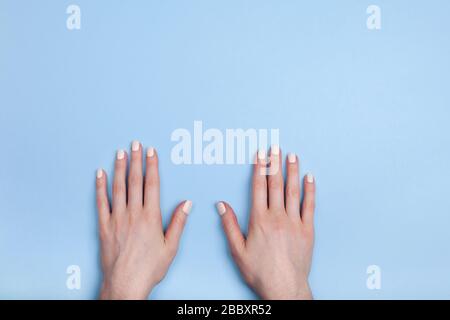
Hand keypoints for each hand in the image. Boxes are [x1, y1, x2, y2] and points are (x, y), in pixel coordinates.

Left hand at [96, 141, 191, 298]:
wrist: (126, 283)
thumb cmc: (150, 268)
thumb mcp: (171, 247)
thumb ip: (178, 222)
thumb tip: (187, 203)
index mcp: (151, 217)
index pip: (152, 184)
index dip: (152, 166)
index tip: (152, 152)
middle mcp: (133, 214)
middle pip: (135, 181)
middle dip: (136, 160)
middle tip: (135, 144)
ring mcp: (117, 219)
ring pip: (118, 188)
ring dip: (120, 168)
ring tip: (120, 153)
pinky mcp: (104, 226)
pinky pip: (101, 202)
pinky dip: (100, 187)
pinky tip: (100, 174)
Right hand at [216, 146, 314, 299]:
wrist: (284, 287)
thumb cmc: (259, 271)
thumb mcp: (237, 250)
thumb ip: (229, 225)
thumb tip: (221, 205)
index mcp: (259, 220)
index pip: (259, 187)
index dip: (259, 168)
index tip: (260, 154)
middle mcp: (277, 217)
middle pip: (275, 184)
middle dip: (275, 164)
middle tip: (275, 147)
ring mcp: (294, 222)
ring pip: (293, 191)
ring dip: (292, 171)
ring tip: (292, 155)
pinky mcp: (307, 230)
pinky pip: (310, 206)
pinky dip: (310, 190)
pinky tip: (310, 177)